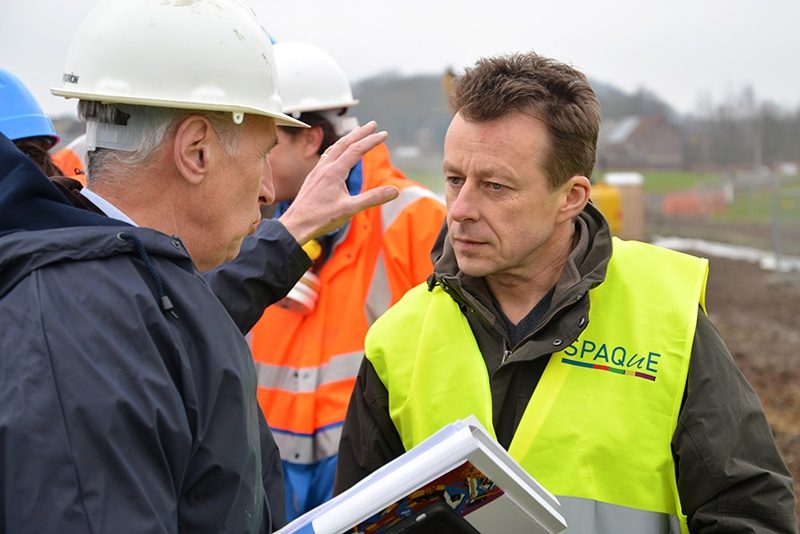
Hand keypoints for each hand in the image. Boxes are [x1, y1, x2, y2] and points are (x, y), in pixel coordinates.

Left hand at [278, 121, 399, 245]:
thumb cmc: (321, 218)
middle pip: (345, 143)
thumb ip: (373, 198)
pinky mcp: (313, 177)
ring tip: (357, 133)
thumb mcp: (350, 209)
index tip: (384, 134)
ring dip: (348, 139)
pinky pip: (326, 156)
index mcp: (335, 172)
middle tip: (373, 124)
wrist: (296, 224)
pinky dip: (336, 149)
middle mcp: (325, 167)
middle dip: (360, 133)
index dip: (371, 140)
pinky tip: (336, 153)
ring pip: (334, 148)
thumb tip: (395, 191)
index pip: (356, 150)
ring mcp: (317, 171)